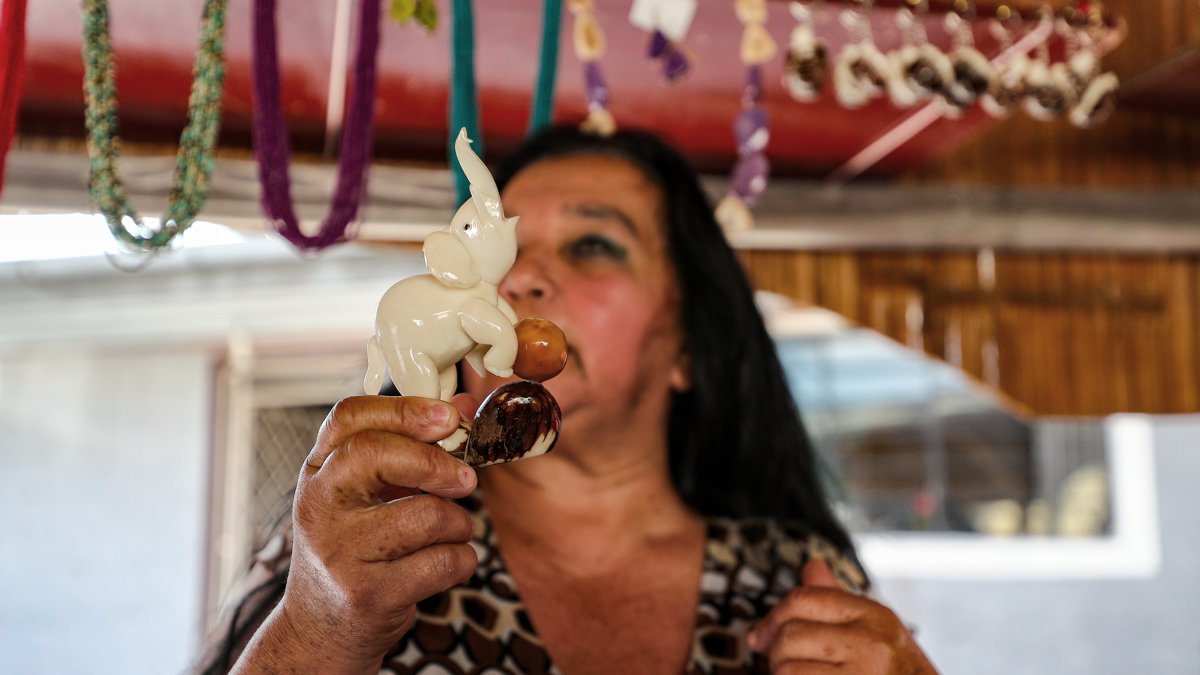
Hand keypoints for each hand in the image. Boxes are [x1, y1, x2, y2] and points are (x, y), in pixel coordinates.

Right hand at [237, 396, 478, 673]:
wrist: (319, 629)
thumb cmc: (352, 549)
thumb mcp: (364, 495)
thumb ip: (408, 449)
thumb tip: (462, 406)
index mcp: (318, 472)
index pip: (349, 418)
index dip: (404, 409)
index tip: (448, 416)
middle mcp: (319, 507)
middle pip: (375, 455)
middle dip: (436, 463)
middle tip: (465, 479)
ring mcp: (339, 552)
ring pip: (425, 515)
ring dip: (459, 522)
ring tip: (454, 529)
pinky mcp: (368, 595)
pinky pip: (440, 562)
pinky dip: (462, 559)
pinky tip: (452, 561)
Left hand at [748, 558, 937, 673]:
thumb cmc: (897, 674)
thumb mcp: (876, 634)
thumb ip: (837, 602)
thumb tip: (811, 566)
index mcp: (875, 616)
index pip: (804, 599)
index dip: (772, 617)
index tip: (759, 638)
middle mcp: (871, 642)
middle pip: (790, 635)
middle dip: (776, 655)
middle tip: (781, 667)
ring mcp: (862, 673)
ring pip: (786, 668)